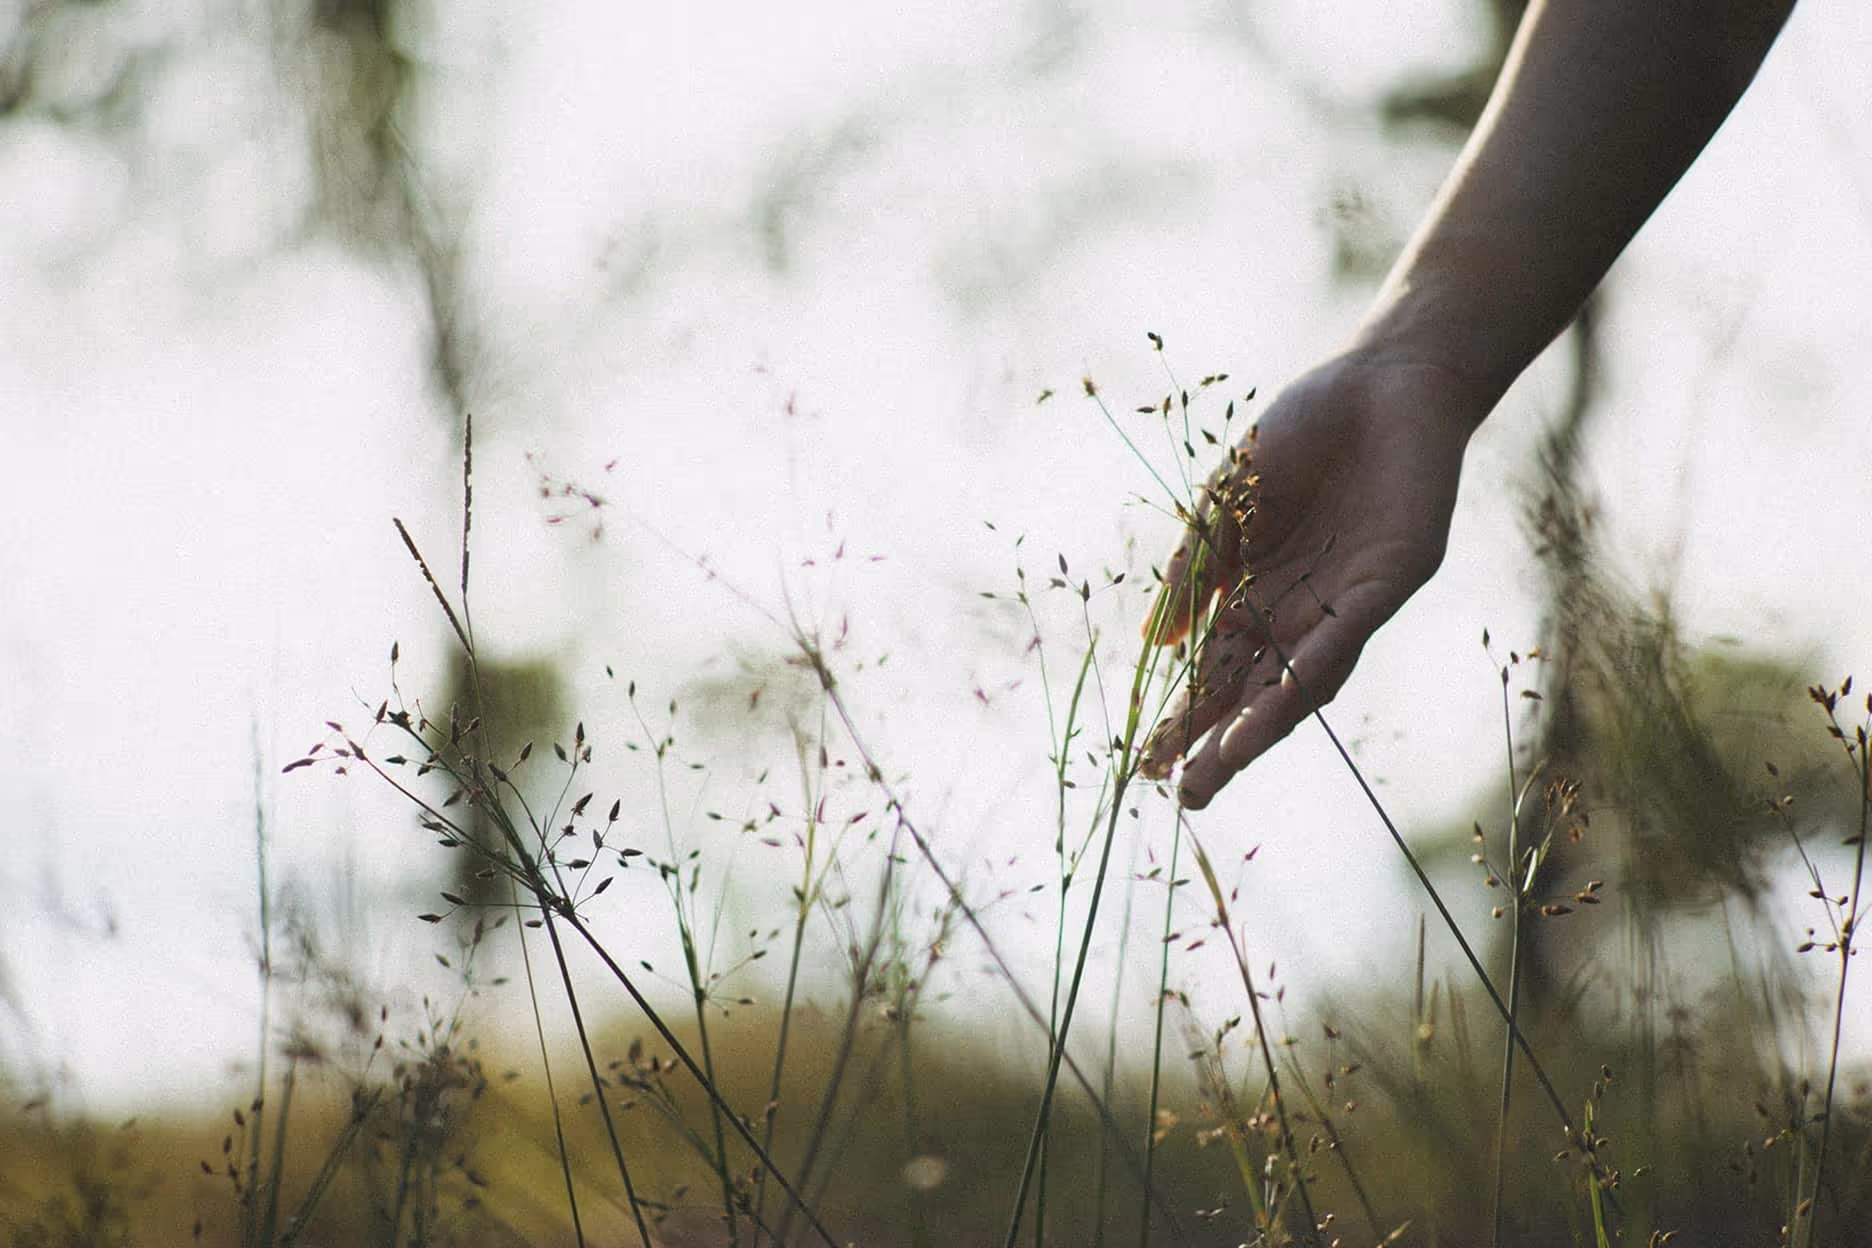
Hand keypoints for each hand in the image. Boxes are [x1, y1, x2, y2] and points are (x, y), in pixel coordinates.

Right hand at [1137, 350, 1487, 808]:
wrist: (1383, 378)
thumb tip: (1156, 641)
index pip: (1215, 672)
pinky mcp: (1389, 580)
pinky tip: (1279, 704)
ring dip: (1264, 725)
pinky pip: (1346, 636)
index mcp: (1258, 596)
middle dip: (1220, 743)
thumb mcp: (1225, 504)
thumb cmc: (1302, 433)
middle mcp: (1303, 613)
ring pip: (1302, 680)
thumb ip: (1192, 569)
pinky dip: (1310, 671)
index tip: (1143, 761)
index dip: (1183, 716)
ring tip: (1224, 766)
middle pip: (1255, 692)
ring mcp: (1347, 603)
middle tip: (1185, 795)